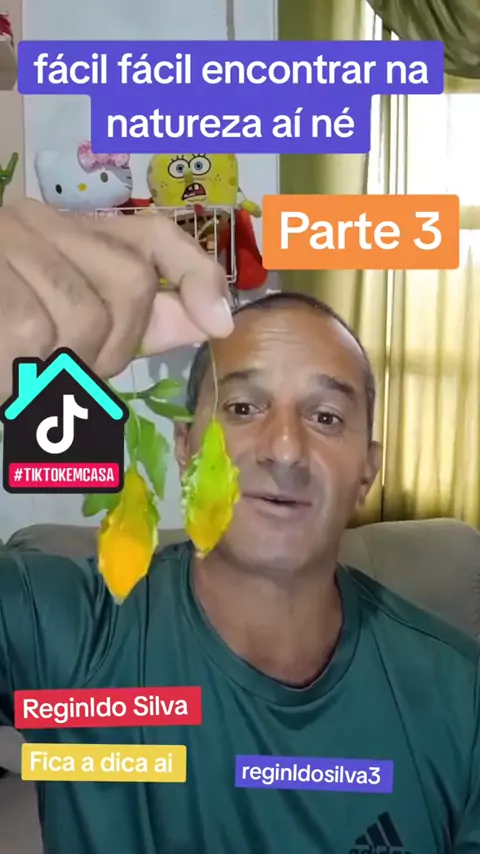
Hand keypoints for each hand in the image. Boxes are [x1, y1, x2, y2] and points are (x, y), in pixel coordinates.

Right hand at [0, 199, 232, 396]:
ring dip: (65, 370)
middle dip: (116, 350)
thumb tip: (208, 321)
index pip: (150, 233)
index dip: (196, 273)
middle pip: (129, 283)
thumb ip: (135, 319)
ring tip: (28, 380)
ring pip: (78, 317)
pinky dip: (22, 378)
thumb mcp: (65, 320)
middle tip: (75, 375)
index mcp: (63, 231)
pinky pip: (28, 336)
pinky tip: (4, 380)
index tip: (221, 325)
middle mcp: (35, 221)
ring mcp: (5, 241)